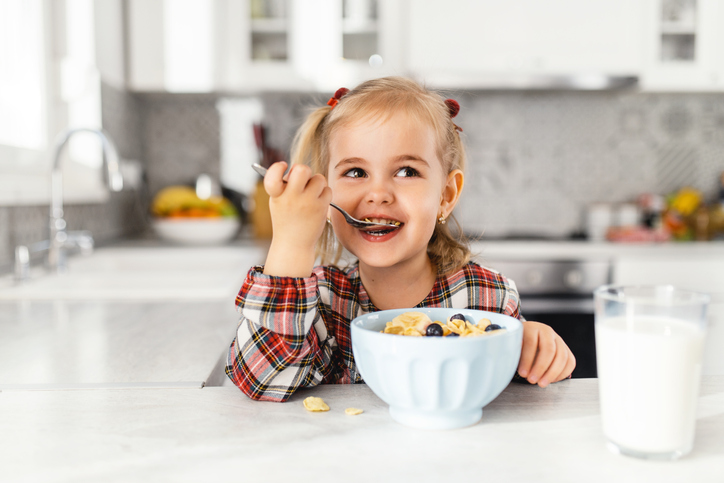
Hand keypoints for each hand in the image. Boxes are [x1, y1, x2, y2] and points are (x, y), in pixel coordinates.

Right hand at [263, 162, 331, 276]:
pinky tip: (316, 202)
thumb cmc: (286, 219)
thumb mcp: (278, 201)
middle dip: (304, 170)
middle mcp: (291, 198)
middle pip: (302, 169)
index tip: (283, 166)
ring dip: (316, 183)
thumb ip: (285, 184)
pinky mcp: (321, 208)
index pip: (273, 175)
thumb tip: (299, 169)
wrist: (294, 243)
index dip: (277, 167)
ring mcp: (308, 203)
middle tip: (302, 179)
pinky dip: (324, 193)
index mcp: (276, 195)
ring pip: (319, 178)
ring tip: (310, 194)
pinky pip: (328, 189)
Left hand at [517, 321, 575, 387]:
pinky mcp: (566, 349)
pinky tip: (551, 380)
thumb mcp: (513, 344)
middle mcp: (547, 332)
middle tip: (533, 380)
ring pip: (562, 356)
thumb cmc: (519, 342)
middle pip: (549, 349)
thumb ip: (513, 351)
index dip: (527, 360)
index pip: (531, 343)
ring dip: (553, 373)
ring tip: (542, 383)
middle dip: (541, 367)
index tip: (522, 373)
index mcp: (532, 328)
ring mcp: (559, 340)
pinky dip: (562, 373)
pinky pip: (570, 361)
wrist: (528, 336)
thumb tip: (510, 362)